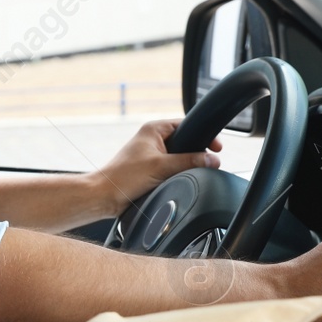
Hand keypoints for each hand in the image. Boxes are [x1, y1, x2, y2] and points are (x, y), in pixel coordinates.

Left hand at [90, 118, 220, 216]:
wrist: (105, 197)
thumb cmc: (124, 177)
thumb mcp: (161, 167)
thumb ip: (189, 162)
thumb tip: (212, 160)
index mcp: (154, 129)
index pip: (186, 124)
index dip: (203, 135)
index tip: (216, 147)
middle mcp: (152, 139)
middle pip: (185, 141)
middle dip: (196, 152)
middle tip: (208, 161)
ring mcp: (151, 154)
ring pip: (179, 156)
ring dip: (187, 164)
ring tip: (194, 172)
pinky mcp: (150, 169)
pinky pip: (171, 168)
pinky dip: (178, 172)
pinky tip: (181, 180)